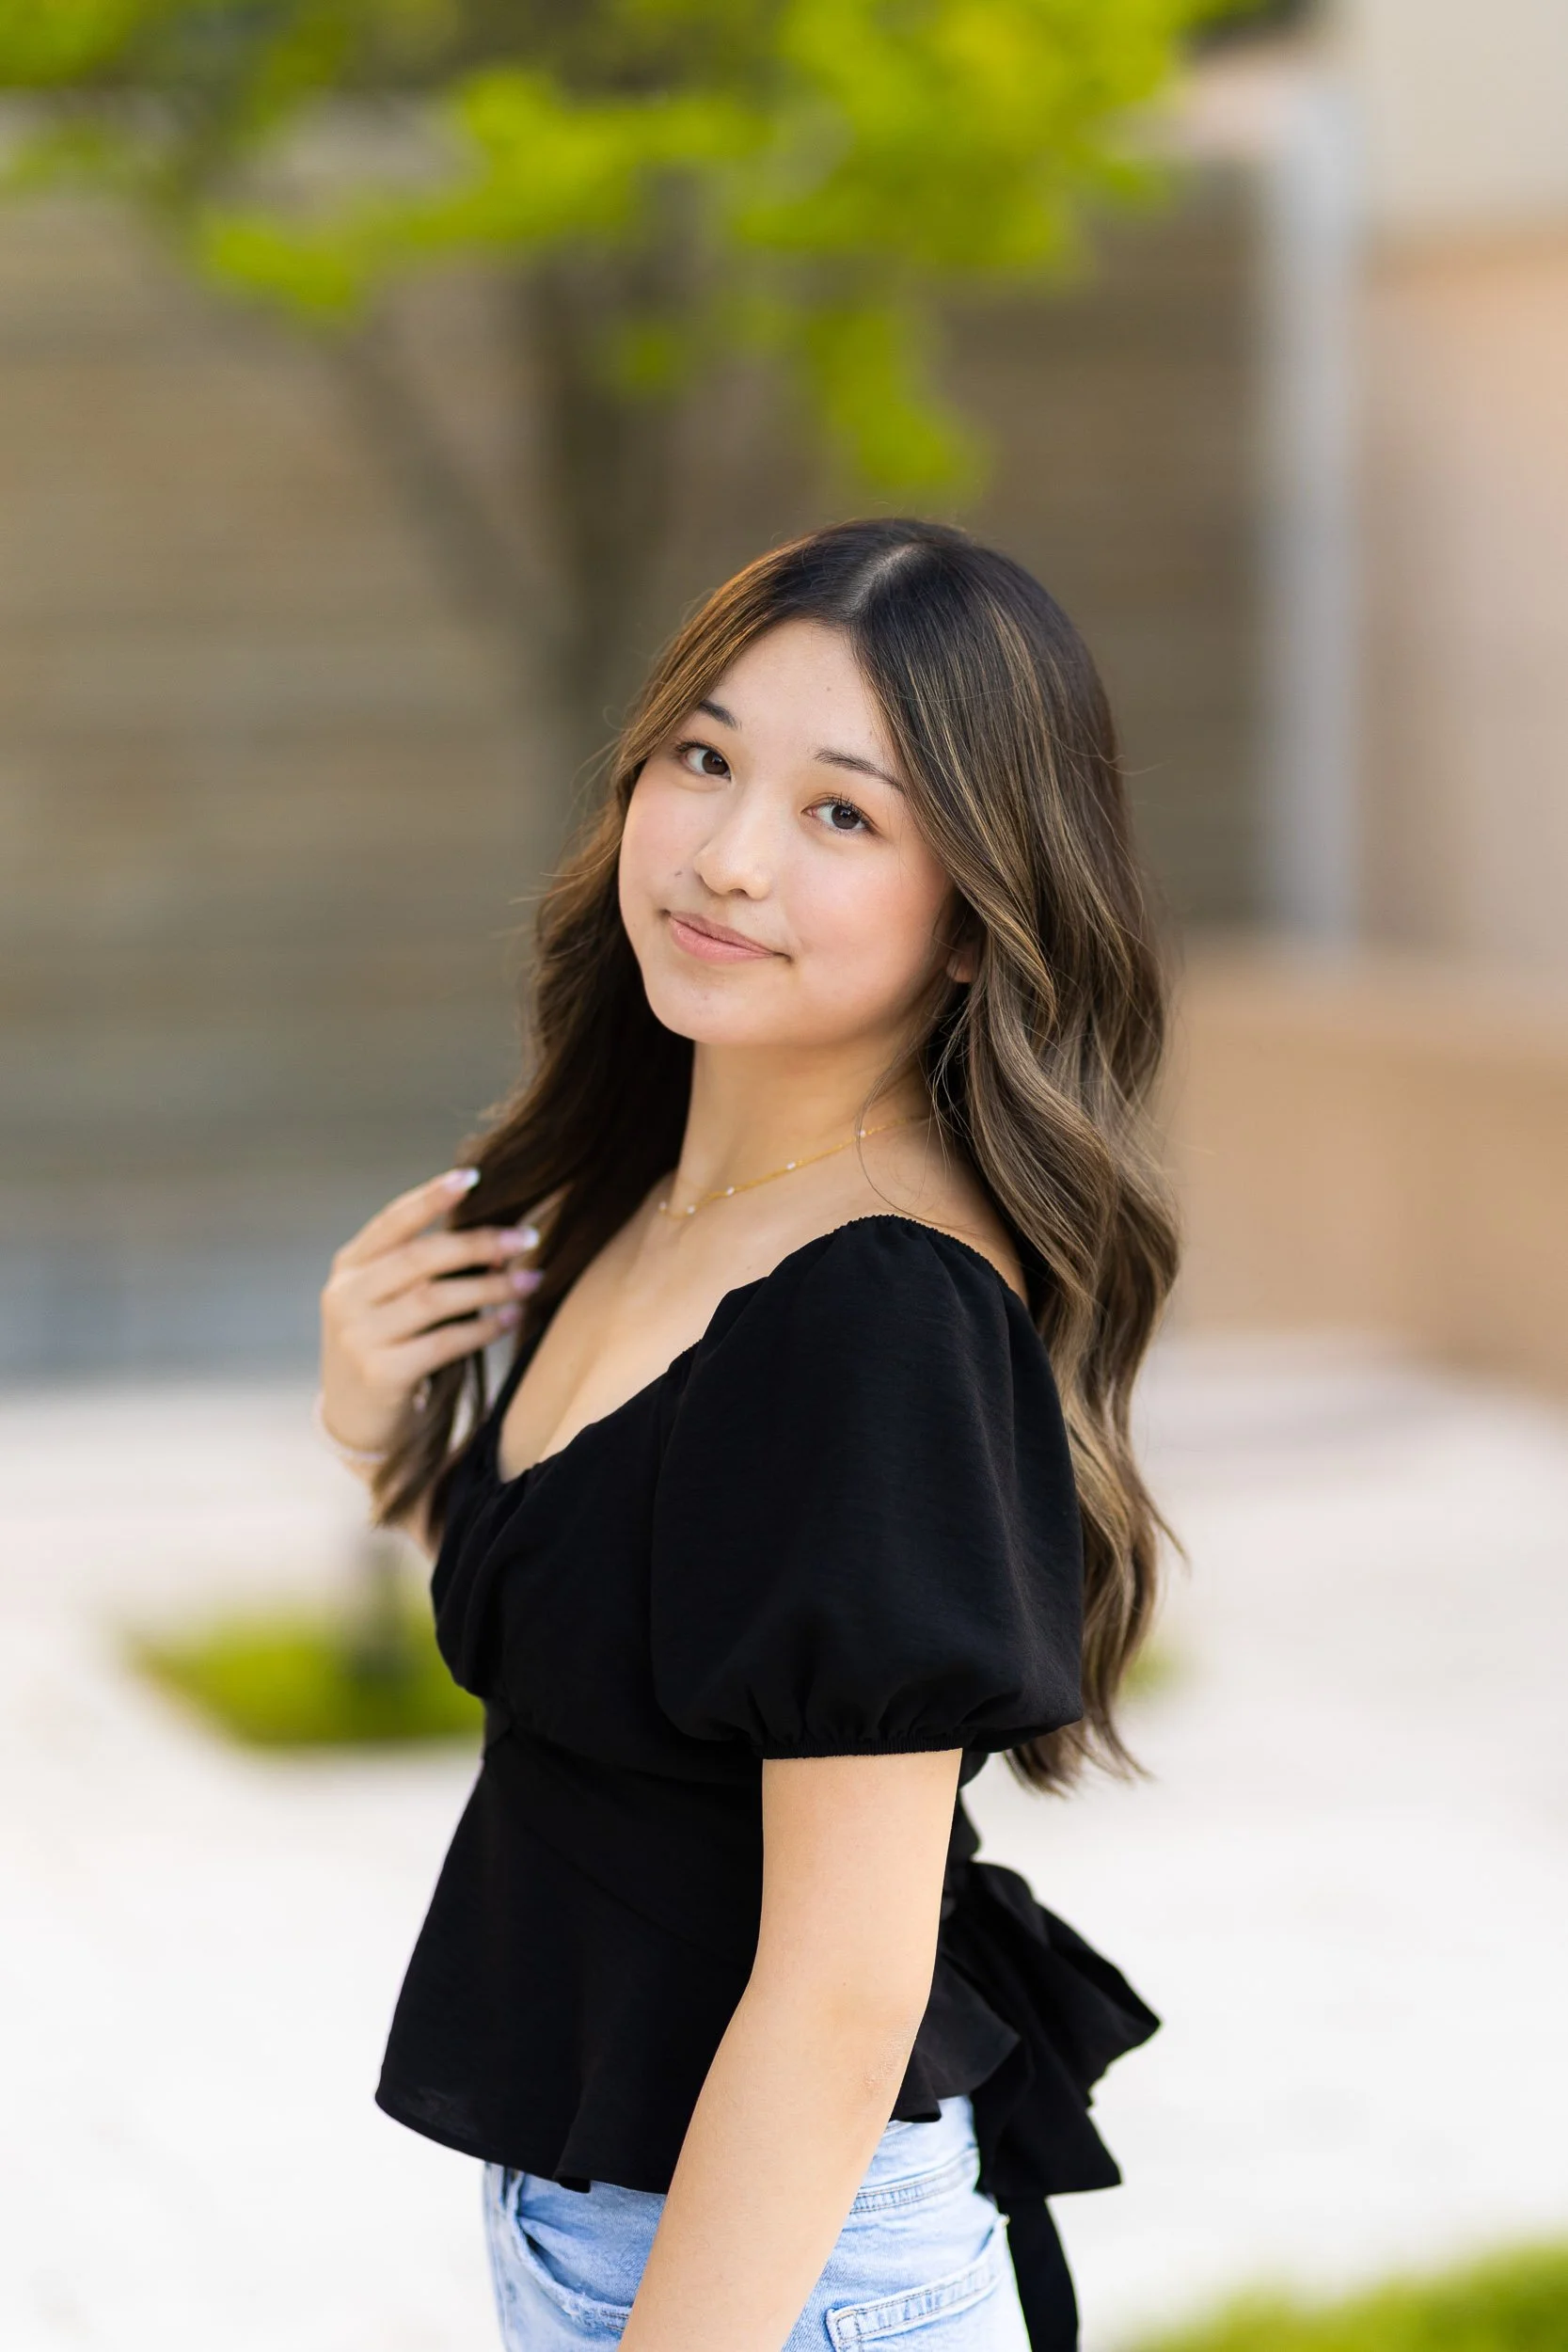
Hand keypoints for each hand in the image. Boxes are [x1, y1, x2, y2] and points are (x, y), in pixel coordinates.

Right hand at [318, 1169, 540, 1457]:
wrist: (355, 1419)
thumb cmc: (386, 1345)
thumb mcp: (387, 1300)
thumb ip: (424, 1269)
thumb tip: (498, 1242)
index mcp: (348, 1267)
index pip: (392, 1221)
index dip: (431, 1197)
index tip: (473, 1178)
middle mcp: (345, 1296)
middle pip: (420, 1258)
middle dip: (479, 1243)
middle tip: (527, 1238)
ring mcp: (358, 1336)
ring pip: (435, 1299)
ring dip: (491, 1286)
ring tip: (531, 1279)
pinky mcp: (380, 1374)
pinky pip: (444, 1342)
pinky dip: (484, 1327)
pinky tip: (512, 1318)